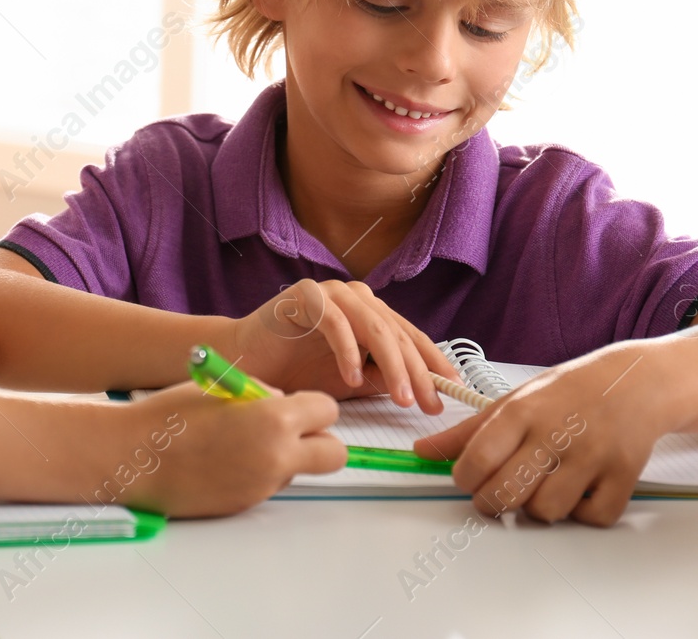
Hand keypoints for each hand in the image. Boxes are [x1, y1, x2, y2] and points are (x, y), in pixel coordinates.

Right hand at [116, 383, 345, 517]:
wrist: (135, 459)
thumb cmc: (171, 416)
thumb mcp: (223, 387)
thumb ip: (261, 393)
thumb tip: (282, 403)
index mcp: (274, 419)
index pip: (327, 411)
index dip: (312, 406)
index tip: (295, 404)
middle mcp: (277, 456)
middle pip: (334, 453)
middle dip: (320, 440)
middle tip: (291, 430)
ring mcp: (263, 485)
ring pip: (300, 470)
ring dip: (286, 457)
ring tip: (244, 442)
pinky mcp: (247, 504)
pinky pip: (270, 484)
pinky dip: (259, 471)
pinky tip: (227, 459)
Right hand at [231, 277, 461, 410]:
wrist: (245, 359)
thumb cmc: (296, 370)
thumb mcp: (351, 380)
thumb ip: (382, 379)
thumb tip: (423, 389)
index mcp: (371, 312)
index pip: (411, 336)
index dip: (433, 363)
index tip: (452, 392)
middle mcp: (356, 297)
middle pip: (397, 333)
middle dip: (417, 371)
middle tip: (428, 403)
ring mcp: (331, 293)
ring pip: (373, 326)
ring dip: (391, 364)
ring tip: (401, 397)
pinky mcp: (304, 295)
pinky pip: (335, 322)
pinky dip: (347, 351)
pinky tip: (351, 378)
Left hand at [412, 344, 667, 526]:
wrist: (635, 381)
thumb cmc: (567, 392)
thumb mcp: (514, 400)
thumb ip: (468, 431)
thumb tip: (422, 452)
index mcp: (522, 412)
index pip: (477, 459)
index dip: (465, 479)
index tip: (468, 478)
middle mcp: (556, 433)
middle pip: (507, 494)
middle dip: (493, 502)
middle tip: (497, 493)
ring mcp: (592, 455)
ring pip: (547, 511)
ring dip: (539, 508)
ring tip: (543, 485)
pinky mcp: (624, 474)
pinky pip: (592, 517)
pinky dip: (583, 512)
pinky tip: (579, 489)